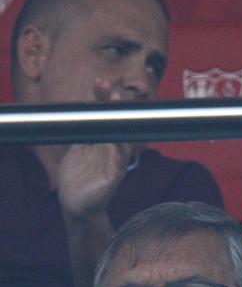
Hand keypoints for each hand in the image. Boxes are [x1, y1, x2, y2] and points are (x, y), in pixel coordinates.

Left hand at [57, 79, 143, 221]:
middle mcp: (113, 150)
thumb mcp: (79, 148)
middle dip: (115, 106)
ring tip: (117, 107)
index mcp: (104, 141)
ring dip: (121, 124)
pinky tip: (118, 142)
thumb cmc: (77, 177)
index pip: (107, 117)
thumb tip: (85, 110)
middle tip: (112, 90)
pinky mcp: (113, 177)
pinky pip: (119, 163)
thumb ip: (85, 132)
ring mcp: (115, 163)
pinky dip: (119, 152)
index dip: (104, 100)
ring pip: (122, 139)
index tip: (100, 83)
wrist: (75, 203)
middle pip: (118, 124)